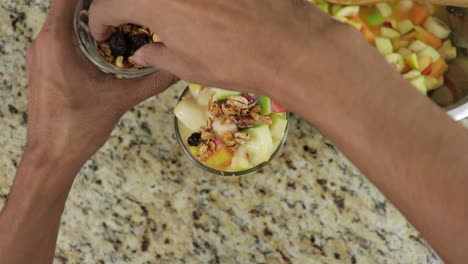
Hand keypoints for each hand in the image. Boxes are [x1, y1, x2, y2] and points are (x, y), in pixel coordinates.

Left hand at [27, 0, 177, 170]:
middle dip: (100, 6)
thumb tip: (177, 67)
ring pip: (67, 23)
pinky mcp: (45, 66)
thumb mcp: (121, 99)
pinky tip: (106, 47)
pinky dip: (84, 36)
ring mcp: (41, 54)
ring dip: (92, 21)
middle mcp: (43, 42)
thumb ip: (152, 80)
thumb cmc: (77, 128)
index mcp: (57, 41)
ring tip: (121, 24)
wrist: (52, 156)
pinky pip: (63, 39)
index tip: (119, 0)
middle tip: (128, 11)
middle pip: (70, 7)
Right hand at [88, 0, 338, 92]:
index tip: (103, 32)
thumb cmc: (235, 60)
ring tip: (166, 19)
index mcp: (153, 2)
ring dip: (157, 5)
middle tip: (132, 24)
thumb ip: (156, 54)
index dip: (99, 22)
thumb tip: (142, 52)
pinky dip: (184, 4)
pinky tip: (197, 11)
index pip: (106, 6)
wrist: (287, 44)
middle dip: (123, 8)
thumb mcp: (187, 66)